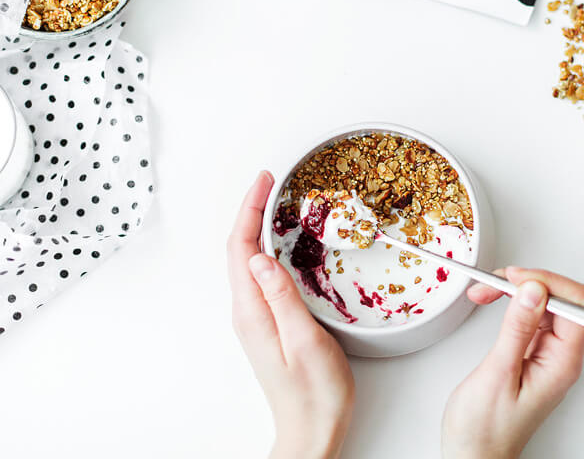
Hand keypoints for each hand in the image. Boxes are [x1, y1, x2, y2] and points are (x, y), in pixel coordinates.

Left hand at [227, 171, 354, 458]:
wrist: (312, 430)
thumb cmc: (315, 393)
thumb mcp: (305, 341)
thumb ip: (282, 297)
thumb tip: (260, 257)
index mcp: (252, 312)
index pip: (241, 249)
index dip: (249, 210)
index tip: (264, 181)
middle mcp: (248, 312)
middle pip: (239, 250)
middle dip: (250, 211)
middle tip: (270, 182)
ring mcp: (255, 318)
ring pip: (248, 261)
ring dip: (257, 228)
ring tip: (274, 203)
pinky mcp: (267, 323)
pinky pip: (260, 275)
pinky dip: (267, 249)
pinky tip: (282, 244)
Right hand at [442, 267, 583, 458]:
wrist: (473, 455)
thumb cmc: (485, 429)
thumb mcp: (498, 374)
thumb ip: (517, 329)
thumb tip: (533, 290)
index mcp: (563, 362)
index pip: (576, 304)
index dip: (546, 283)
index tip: (514, 279)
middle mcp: (561, 356)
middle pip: (562, 298)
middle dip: (528, 282)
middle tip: (494, 282)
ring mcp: (548, 353)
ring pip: (544, 302)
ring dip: (516, 289)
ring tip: (486, 290)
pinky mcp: (532, 351)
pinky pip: (531, 314)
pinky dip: (510, 302)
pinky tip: (492, 301)